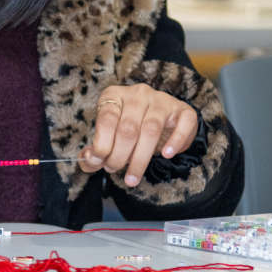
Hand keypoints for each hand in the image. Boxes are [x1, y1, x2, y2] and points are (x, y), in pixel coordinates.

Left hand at [79, 83, 198, 187]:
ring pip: (151, 129)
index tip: (98, 162)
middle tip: (114, 170)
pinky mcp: (183, 109)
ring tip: (132, 177)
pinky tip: (166, 155)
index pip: (106, 118)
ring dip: (140, 158)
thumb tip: (87, 161)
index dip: (101, 143)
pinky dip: (175, 141)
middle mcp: (138, 93)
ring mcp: (162, 99)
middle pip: (128, 127)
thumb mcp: (110, 135)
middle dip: (119, 155)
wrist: (164, 119)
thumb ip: (97, 149)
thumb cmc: (132, 128)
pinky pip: (183, 123)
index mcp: (115, 95)